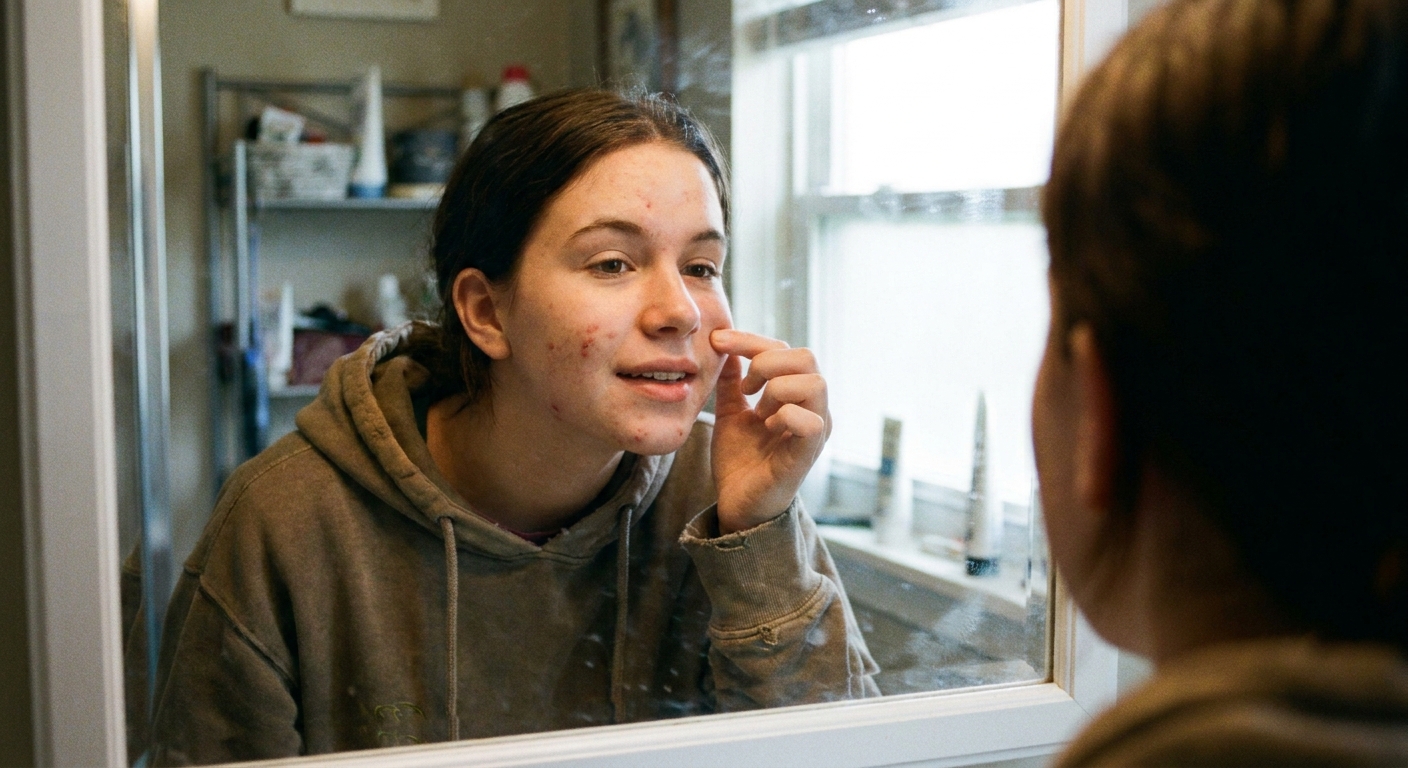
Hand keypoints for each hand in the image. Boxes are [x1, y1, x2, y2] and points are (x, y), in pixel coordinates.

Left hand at [709, 329, 830, 534]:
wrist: (737, 504)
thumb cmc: (740, 461)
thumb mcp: (731, 414)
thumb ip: (731, 383)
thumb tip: (725, 348)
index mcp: (797, 395)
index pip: (785, 349)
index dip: (750, 340)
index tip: (717, 341)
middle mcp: (813, 408)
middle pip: (807, 357)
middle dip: (767, 362)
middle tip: (746, 388)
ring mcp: (815, 430)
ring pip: (814, 383)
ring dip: (777, 389)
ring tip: (759, 411)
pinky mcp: (808, 453)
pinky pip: (810, 421)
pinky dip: (783, 416)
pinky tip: (767, 428)